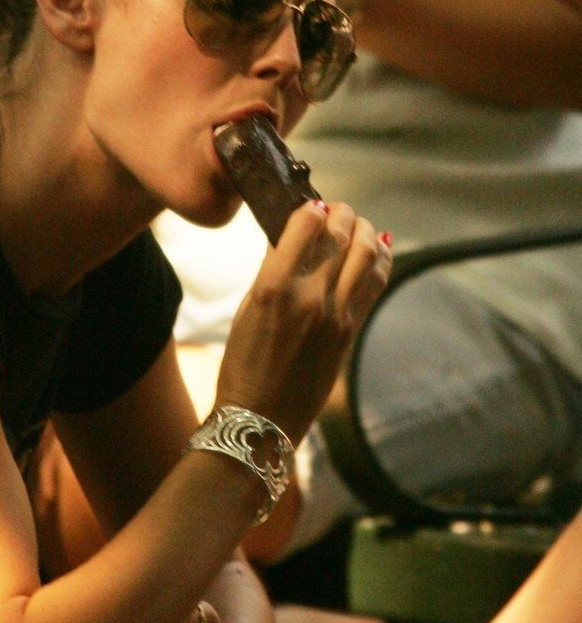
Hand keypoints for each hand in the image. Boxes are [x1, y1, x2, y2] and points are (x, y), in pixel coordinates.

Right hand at [217, 200, 391, 444]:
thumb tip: (290, 237)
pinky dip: (380, 260)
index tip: (312, 204)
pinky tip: (379, 247)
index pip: (305, 225)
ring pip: (367, 254)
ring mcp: (336, 316)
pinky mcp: (350, 332)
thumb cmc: (242, 364)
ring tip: (357, 225)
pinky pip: (374, 284)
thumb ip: (271, 270)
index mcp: (274, 286)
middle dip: (341, 213)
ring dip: (365, 231)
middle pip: (341, 235)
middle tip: (336, 210)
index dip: (312, 207)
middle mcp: (310, 297)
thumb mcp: (245, 309)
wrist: (261, 418)